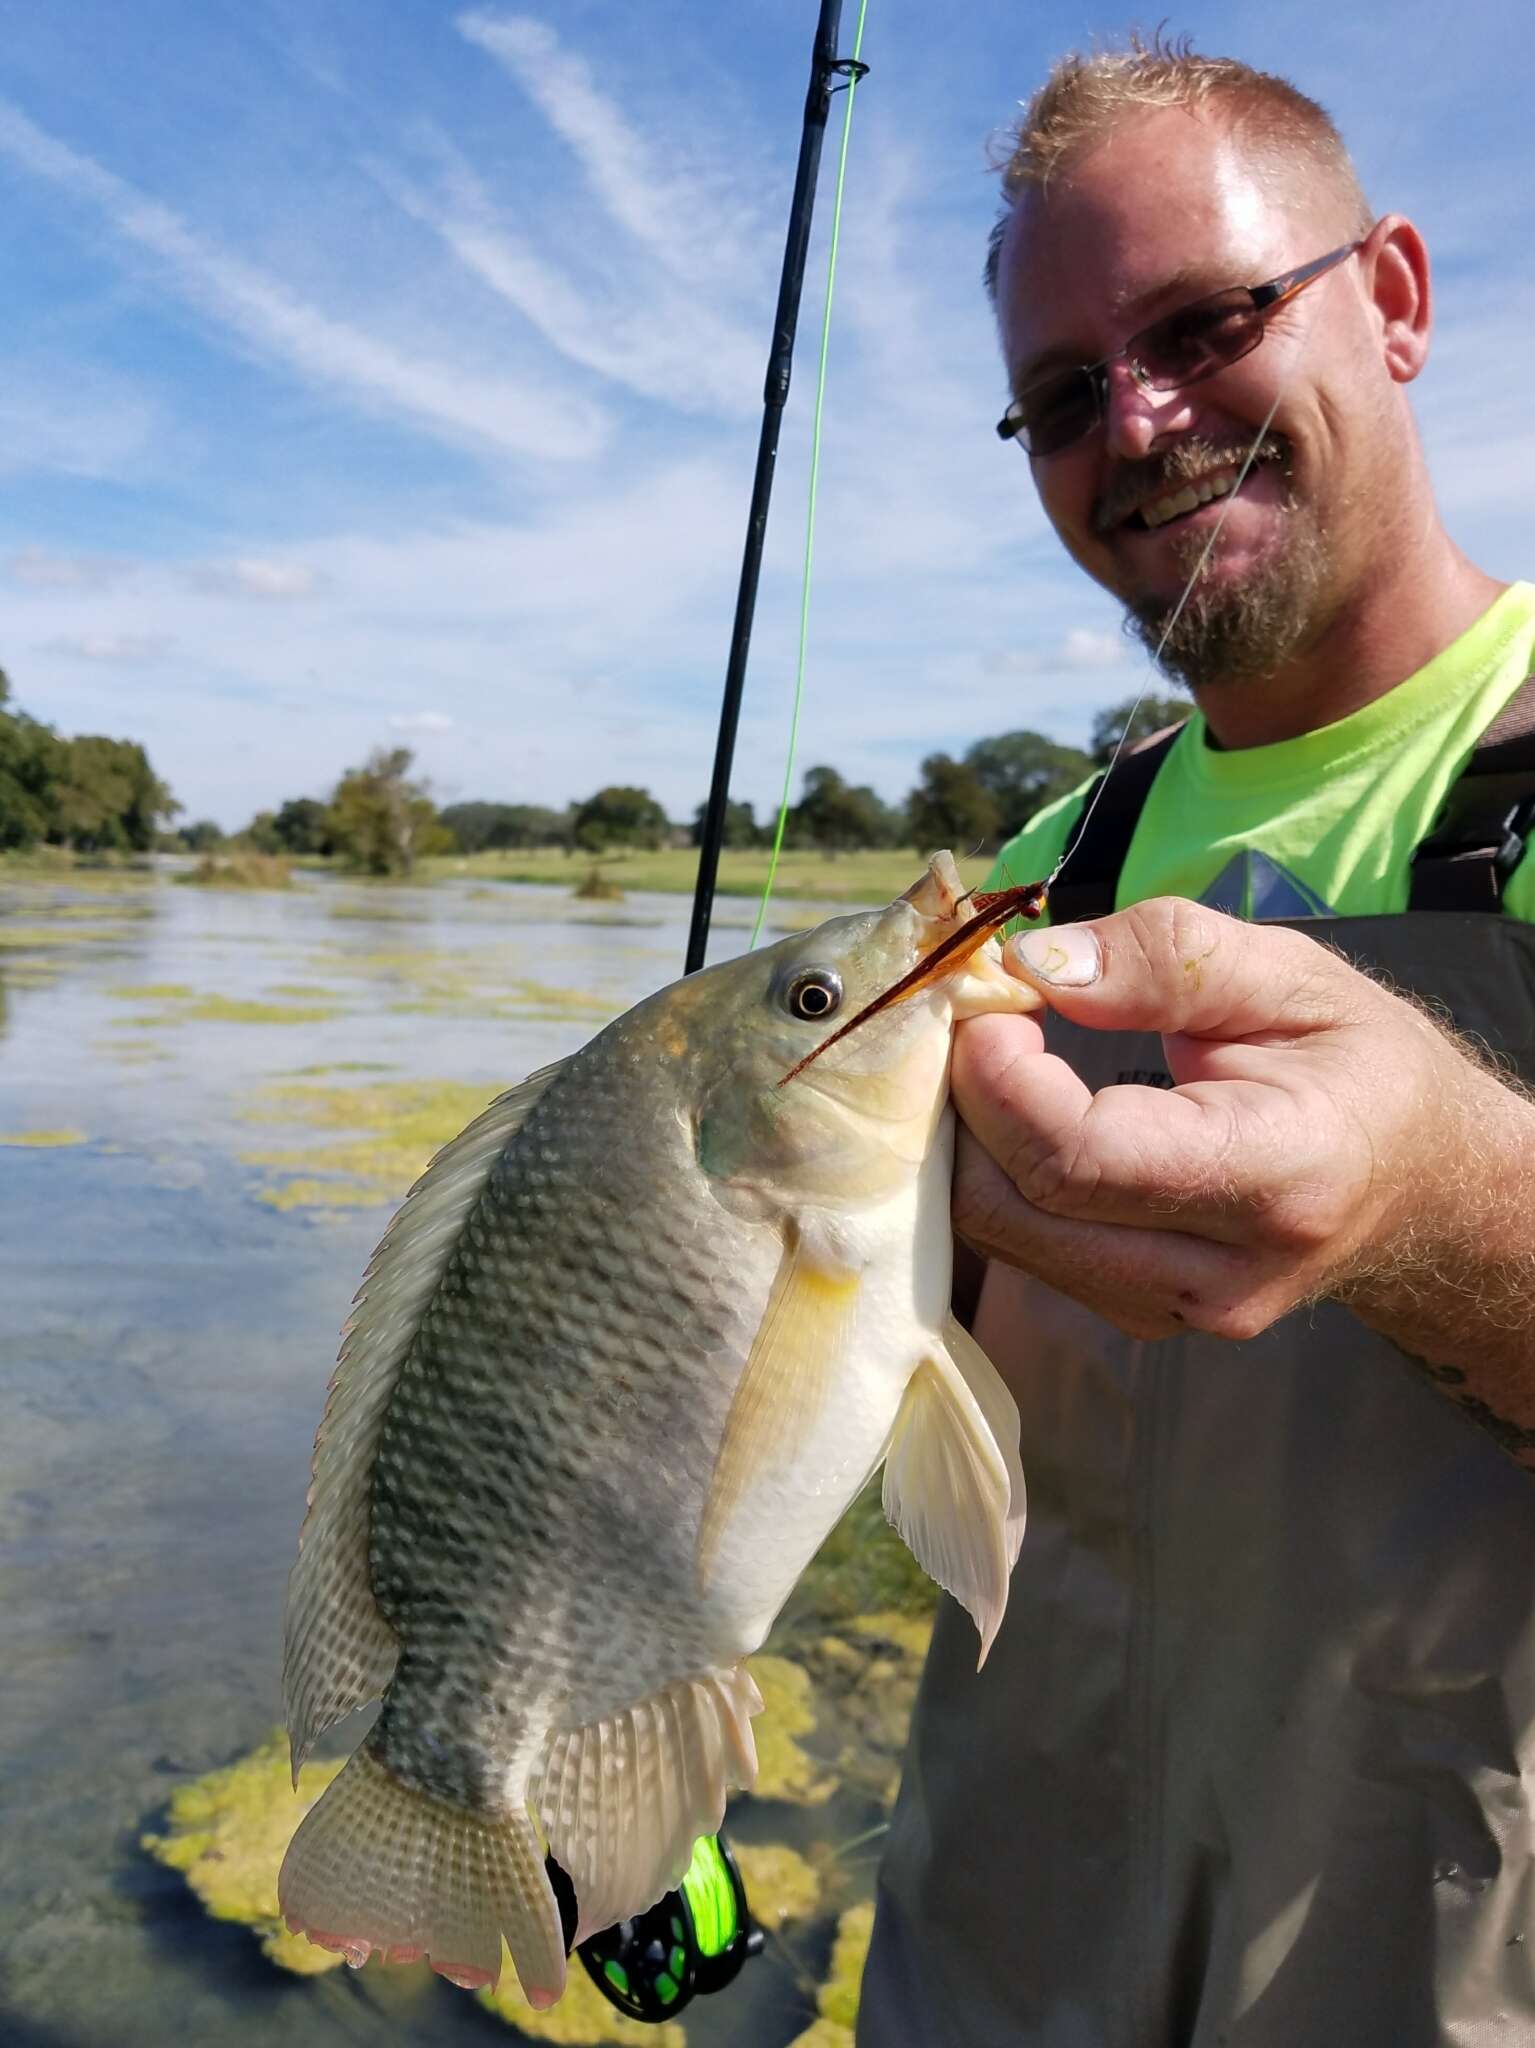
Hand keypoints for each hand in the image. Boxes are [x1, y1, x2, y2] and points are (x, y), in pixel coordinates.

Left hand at [951, 897, 1534, 1355]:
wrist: (1421, 1183)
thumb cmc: (1361, 1065)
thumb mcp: (1294, 975)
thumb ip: (1165, 959)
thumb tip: (1036, 962)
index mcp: (1279, 1177)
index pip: (1081, 1157)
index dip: (1001, 1078)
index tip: (995, 998)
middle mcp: (1224, 1275)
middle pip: (1017, 1208)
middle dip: (966, 1102)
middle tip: (983, 1014)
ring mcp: (1178, 1314)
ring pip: (1003, 1236)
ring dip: (973, 1137)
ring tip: (1005, 1053)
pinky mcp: (1140, 1317)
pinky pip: (1024, 1247)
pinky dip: (998, 1171)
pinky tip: (1026, 1111)